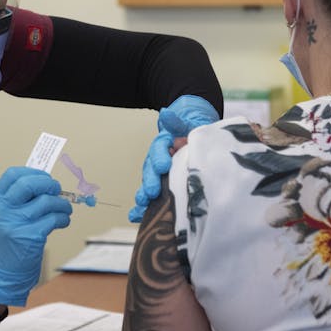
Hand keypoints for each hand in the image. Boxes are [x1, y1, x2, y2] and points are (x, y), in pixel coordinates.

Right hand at [0, 167, 71, 305]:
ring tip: (64, 208)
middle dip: (49, 183)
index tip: (43, 177)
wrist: (2, 271)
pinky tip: (63, 221)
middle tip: (56, 189)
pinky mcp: (32, 236)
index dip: (32, 172)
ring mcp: (17, 223)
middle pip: (30, 184)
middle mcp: (5, 210)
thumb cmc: (7, 241)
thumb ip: (18, 198)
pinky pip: (54, 219)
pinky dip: (63, 218)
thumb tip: (44, 182)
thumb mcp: (4, 215)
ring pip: (47, 201)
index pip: (12, 175)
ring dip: (62, 204)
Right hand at [129, 95, 218, 222]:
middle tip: (152, 192)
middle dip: (150, 181)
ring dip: (144, 195)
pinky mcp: (163, 185)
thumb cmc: (193, 127)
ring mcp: (160, 172)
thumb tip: (167, 113)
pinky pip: (153, 196)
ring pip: (149, 183)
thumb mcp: (189, 120)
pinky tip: (136, 217)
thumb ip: (178, 121)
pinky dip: (143, 207)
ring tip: (141, 205)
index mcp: (166, 143)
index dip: (160, 157)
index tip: (163, 165)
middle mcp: (159, 158)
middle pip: (151, 169)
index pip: (160, 148)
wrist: (194, 131)